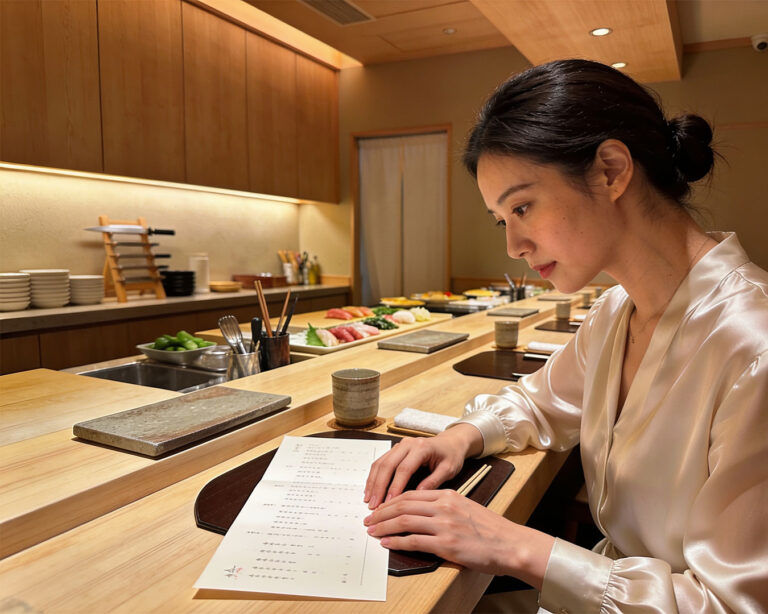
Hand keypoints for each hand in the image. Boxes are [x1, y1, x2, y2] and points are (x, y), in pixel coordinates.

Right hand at [364, 424, 481, 508]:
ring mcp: (400, 445)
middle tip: (373, 505)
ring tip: (368, 500)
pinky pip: (381, 462)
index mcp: (421, 447)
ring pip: (380, 463)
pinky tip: (371, 489)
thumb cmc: (451, 455)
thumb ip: (433, 481)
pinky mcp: (396, 449)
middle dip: (378, 487)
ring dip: (373, 482)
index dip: (394, 487)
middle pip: (387, 465)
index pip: (404, 469)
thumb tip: (417, 495)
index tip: (388, 503)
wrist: (451, 442)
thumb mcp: (448, 469)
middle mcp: (408, 444)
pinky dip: (374, 476)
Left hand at [364, 489, 553, 588]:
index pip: (411, 494)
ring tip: (373, 531)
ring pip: (404, 521)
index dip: (391, 501)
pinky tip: (387, 543)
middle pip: (403, 505)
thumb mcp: (464, 508)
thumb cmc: (489, 529)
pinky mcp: (446, 544)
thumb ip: (442, 507)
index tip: (379, 508)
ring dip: (384, 526)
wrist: (509, 544)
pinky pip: (414, 540)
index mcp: (447, 495)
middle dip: (382, 512)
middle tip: (369, 519)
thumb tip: (419, 514)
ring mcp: (444, 525)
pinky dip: (397, 541)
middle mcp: (444, 506)